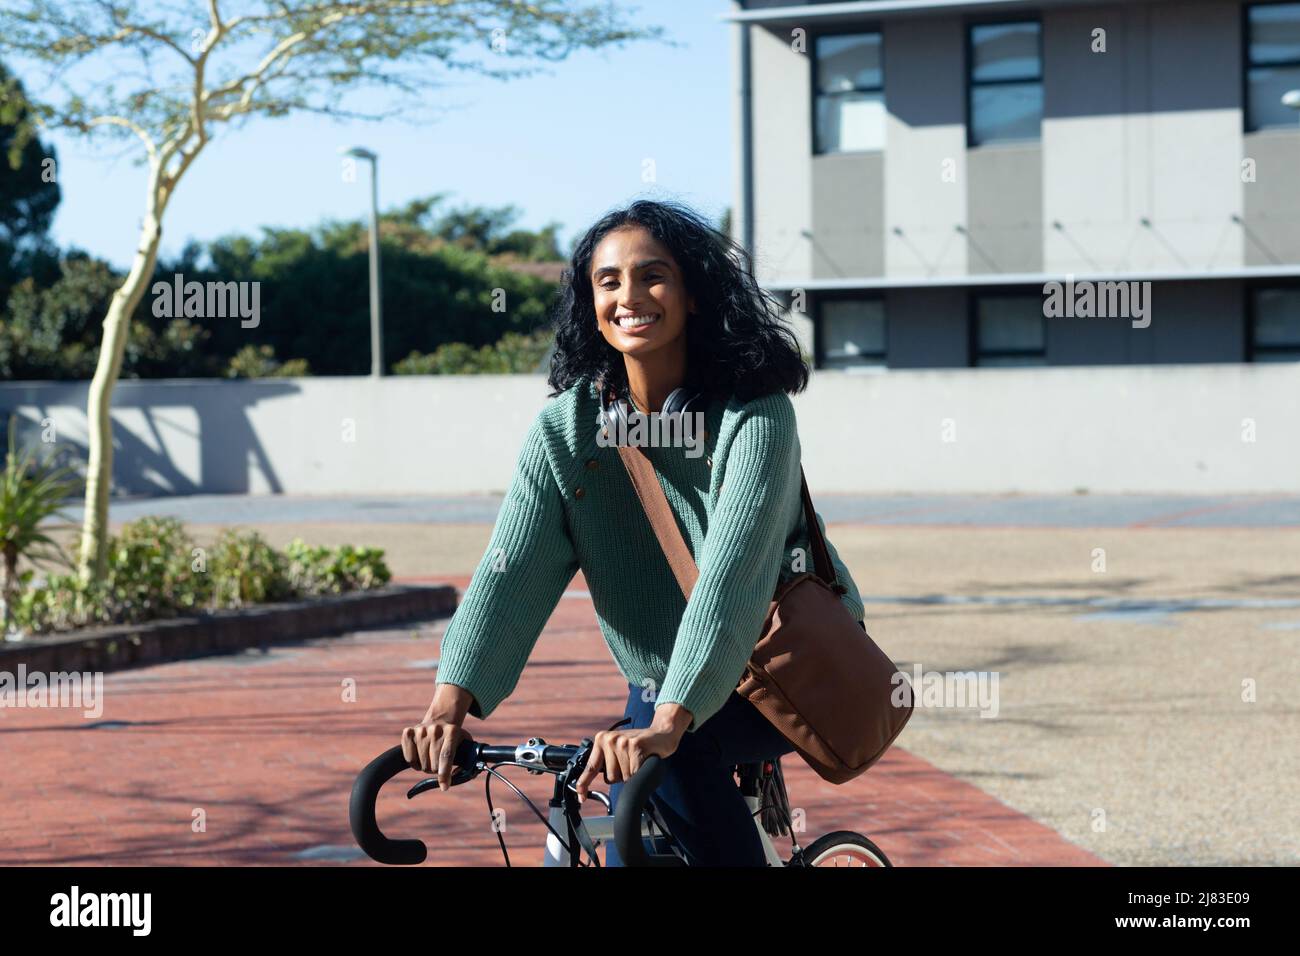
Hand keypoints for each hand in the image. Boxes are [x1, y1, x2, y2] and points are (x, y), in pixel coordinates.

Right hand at [400, 685, 476, 790]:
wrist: (439, 719)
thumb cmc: (454, 737)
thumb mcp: (465, 743)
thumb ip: (469, 759)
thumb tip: (471, 774)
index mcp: (452, 731)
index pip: (446, 756)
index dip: (444, 774)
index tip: (445, 787)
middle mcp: (436, 729)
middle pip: (433, 764)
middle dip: (436, 770)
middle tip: (439, 764)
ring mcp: (421, 730)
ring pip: (421, 764)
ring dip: (426, 767)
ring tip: (430, 758)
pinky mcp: (408, 732)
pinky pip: (409, 758)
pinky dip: (413, 763)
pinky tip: (420, 755)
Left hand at [574, 704, 691, 802]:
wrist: (662, 733)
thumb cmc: (639, 745)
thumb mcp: (618, 748)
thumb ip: (607, 760)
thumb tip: (594, 781)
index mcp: (602, 739)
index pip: (590, 766)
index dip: (584, 783)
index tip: (581, 796)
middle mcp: (610, 739)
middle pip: (611, 777)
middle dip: (622, 776)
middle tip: (631, 762)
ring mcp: (623, 743)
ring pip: (624, 778)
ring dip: (633, 774)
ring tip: (639, 760)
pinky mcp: (636, 747)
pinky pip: (635, 774)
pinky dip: (641, 773)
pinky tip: (645, 760)